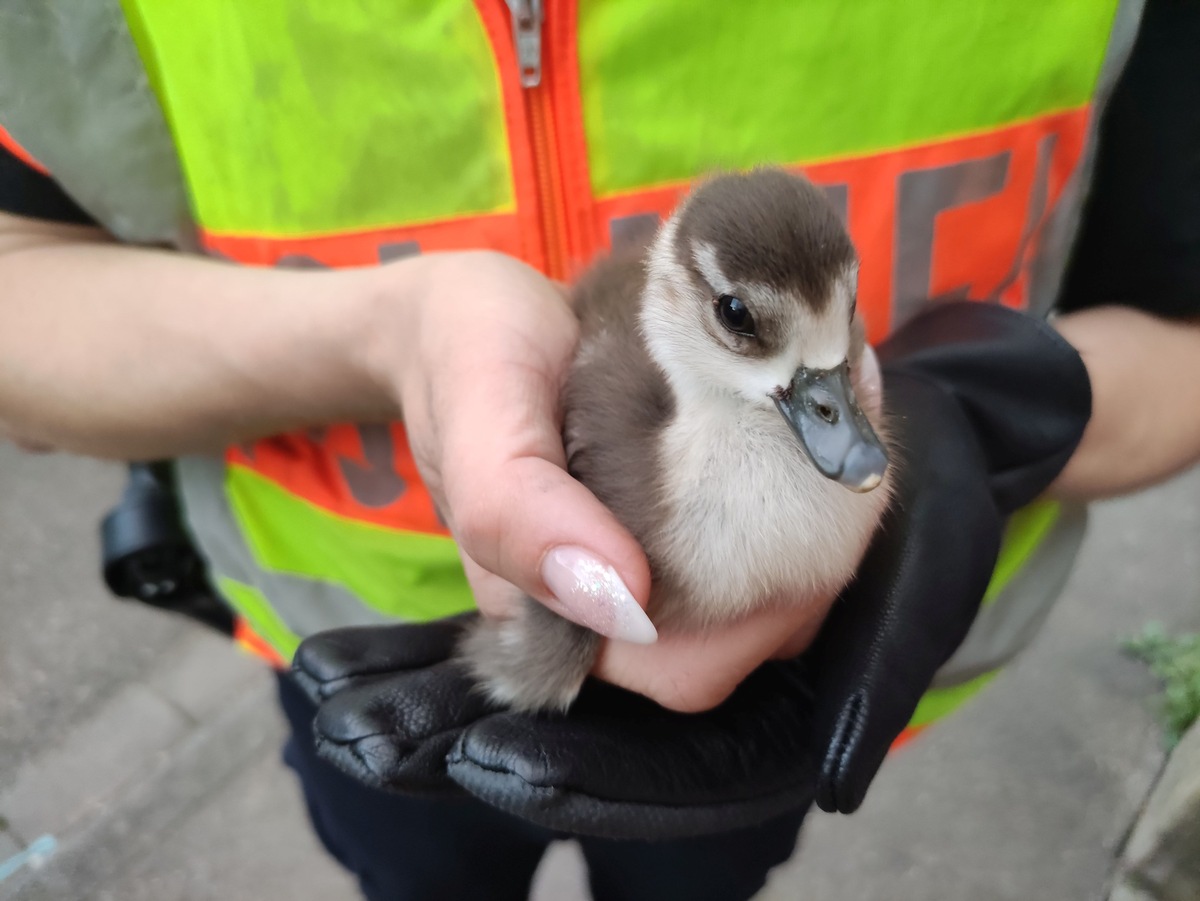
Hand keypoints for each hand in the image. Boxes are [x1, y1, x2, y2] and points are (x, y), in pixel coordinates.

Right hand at [294, 301, 1090, 838]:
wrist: (462, 319)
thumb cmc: (467, 358)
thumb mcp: (480, 414)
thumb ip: (518, 510)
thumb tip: (623, 600)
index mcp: (557, 620)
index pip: (689, 671)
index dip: (764, 610)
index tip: (809, 499)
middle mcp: (609, 614)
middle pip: (744, 645)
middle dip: (813, 560)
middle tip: (838, 455)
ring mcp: (641, 574)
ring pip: (762, 603)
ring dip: (820, 529)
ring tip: (830, 429)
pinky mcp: (668, 530)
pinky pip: (757, 550)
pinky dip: (803, 499)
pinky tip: (810, 430)